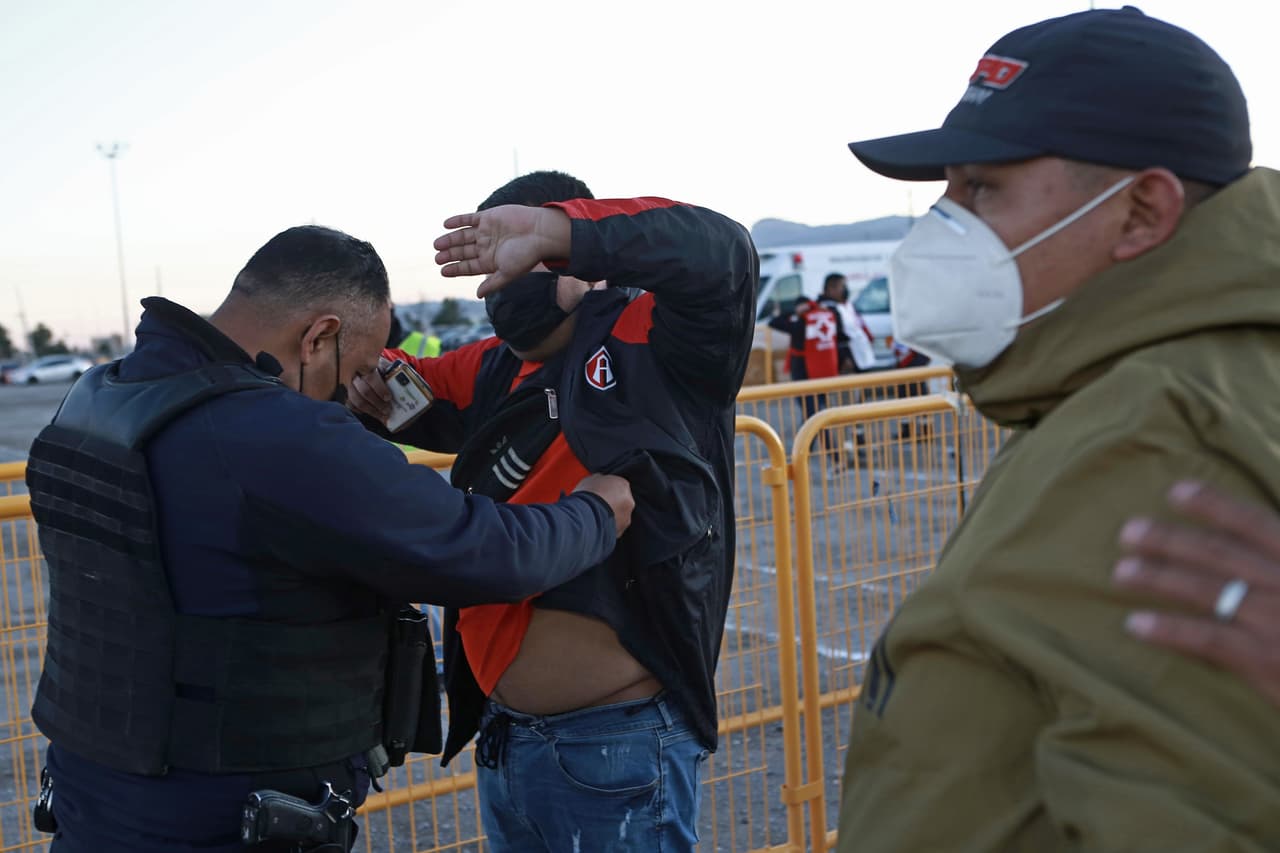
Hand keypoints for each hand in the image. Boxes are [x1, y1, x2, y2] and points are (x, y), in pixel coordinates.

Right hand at [348, 358, 393, 422]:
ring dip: (371, 410)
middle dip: (378, 403)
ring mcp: (347, 384)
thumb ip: (391, 372)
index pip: (372, 378)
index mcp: (366, 365)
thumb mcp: (384, 365)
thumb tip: (402, 382)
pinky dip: (360, 411)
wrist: (362, 364)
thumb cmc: (377, 367)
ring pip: (357, 400)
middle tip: (387, 410)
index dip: (380, 389)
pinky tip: (370, 413)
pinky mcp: (344, 393)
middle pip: (365, 392)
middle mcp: (355, 374)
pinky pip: (350, 405)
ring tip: (382, 416)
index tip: (388, 398)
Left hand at [433, 205, 571, 297]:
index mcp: (491, 261)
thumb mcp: (508, 273)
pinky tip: (446, 225)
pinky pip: (469, 218)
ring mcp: (487, 231)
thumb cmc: (527, 255)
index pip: (469, 266)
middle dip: (450, 255)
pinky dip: (457, 221)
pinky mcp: (489, 216)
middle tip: (437, 258)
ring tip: (437, 245)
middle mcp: (487, 246)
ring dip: (450, 239)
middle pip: (463, 251)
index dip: (455, 269)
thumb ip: (493, 284)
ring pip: (463, 235)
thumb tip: (477, 295)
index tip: (443, 271)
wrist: (540, 232)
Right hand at [573, 473, 633, 538]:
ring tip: (594, 517)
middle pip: (620, 501)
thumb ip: (599, 479)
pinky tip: (595, 526)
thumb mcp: (590, 479)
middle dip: (611, 503)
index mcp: (623, 485)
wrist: (585, 516)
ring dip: (610, 516)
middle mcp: (629, 501)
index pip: (617, 485)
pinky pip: (613, 528)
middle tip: (597, 505)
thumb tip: (599, 481)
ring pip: (618, 516)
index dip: (606, 489)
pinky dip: (607, 527)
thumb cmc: (587, 496)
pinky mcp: (620, 532)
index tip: (598, 492)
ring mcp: (626, 518)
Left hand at [1113, 481, 1279, 708]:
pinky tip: (1135, 624)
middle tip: (1129, 531)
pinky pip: (1207, 639)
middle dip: (1170, 539)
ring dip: (1157, 578)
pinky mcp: (1268, 662)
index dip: (1215, 505)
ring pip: (1206, 590)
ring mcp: (1279, 621)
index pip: (1258, 524)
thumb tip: (1262, 547)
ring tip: (1120, 572)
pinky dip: (1167, 629)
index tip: (1177, 491)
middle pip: (1221, 553)